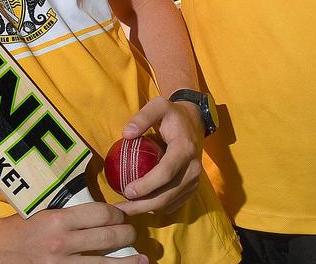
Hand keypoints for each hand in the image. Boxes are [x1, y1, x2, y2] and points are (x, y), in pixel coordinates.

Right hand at [0, 204, 144, 263]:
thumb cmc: (19, 227)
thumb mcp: (45, 212)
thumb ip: (72, 213)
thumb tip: (103, 212)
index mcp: (59, 220)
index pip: (102, 214)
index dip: (118, 215)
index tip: (122, 217)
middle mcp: (63, 243)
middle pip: (109, 237)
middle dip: (127, 235)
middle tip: (131, 235)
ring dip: (128, 262)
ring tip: (143, 260)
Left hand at [111, 97, 202, 215]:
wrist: (195, 121)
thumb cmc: (173, 114)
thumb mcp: (159, 105)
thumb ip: (142, 117)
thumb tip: (126, 134)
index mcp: (184, 148)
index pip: (165, 173)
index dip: (146, 186)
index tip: (126, 192)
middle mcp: (194, 167)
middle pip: (167, 194)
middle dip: (142, 205)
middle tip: (120, 209)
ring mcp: (195, 179)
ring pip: (170, 202)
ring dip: (148, 209)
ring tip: (126, 209)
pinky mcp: (193, 187)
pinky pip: (174, 203)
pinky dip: (157, 207)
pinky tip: (141, 204)